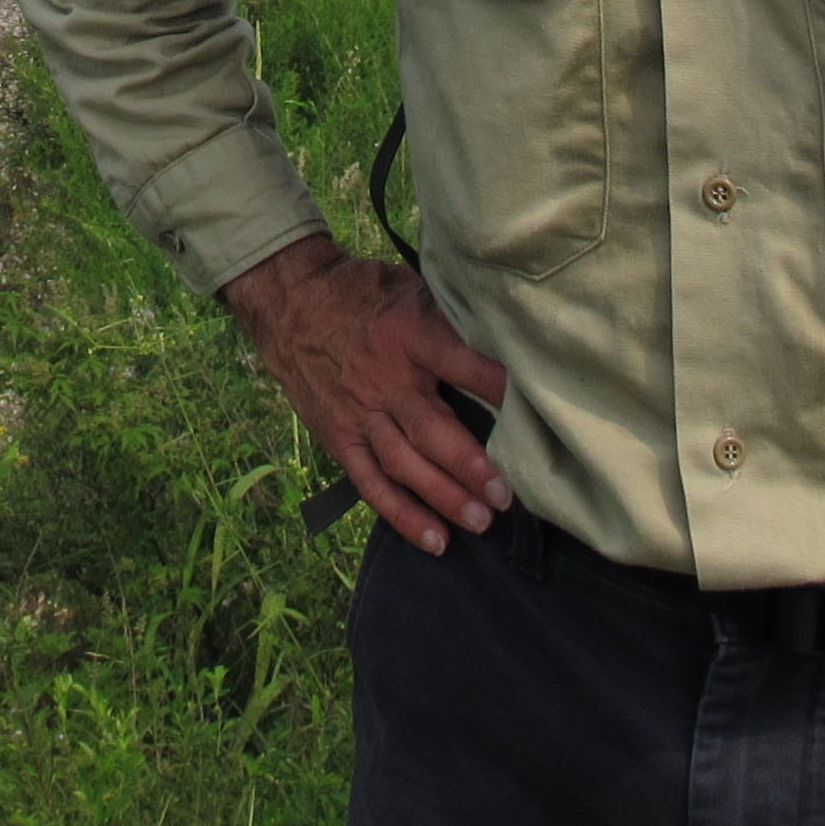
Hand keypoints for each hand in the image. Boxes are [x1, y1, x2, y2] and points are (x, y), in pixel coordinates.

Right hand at [221, 232, 511, 554]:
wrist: (292, 303)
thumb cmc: (363, 294)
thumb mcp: (408, 286)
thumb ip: (450, 314)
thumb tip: (508, 334)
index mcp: (407, 334)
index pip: (459, 362)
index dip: (495, 384)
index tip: (532, 406)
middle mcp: (383, 379)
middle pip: (428, 429)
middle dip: (468, 465)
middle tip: (504, 495)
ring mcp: (359, 414)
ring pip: (403, 464)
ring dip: (442, 496)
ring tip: (481, 521)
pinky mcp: (340, 438)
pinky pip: (371, 483)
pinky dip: (401, 514)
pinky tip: (435, 539)